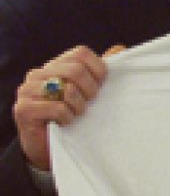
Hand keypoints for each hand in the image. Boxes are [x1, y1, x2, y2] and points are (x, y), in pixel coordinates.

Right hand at [13, 44, 122, 170]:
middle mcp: (38, 74)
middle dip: (90, 90)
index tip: (101, 87)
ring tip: (76, 114)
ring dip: (79, 106)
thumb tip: (120, 47)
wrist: (49, 148)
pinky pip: (58, 108)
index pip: (81, 53)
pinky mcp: (24, 109)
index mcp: (55, 66)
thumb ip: (100, 71)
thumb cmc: (72, 118)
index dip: (98, 70)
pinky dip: (68, 117)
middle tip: (90, 103)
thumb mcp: (88, 93)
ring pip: (67, 89)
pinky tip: (66, 123)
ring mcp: (27, 90)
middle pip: (76, 70)